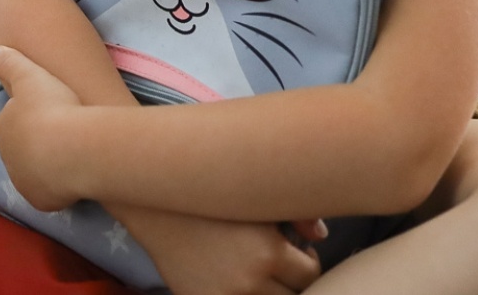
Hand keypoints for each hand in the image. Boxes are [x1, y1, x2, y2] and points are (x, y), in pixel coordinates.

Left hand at [0, 45, 84, 211]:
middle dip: (38, 142)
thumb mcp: (29, 74)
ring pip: (35, 171)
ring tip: (71, 153)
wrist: (72, 149)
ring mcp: (23, 182)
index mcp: (3, 127)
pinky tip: (74, 172)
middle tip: (63, 132)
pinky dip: (59, 185)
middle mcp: (7, 158)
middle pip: (23, 149)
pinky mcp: (40, 201)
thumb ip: (8, 62)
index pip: (13, 121)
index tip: (49, 111)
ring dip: (48, 164)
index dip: (31, 116)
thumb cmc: (51, 107)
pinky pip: (49, 192)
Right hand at [125, 209, 323, 294]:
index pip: (310, 273)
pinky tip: (237, 278)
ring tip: (259, 271)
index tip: (297, 251)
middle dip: (290, 280)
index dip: (305, 261)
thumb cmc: (213, 192)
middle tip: (280, 263)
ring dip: (269, 289)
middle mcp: (249, 280)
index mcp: (268, 252)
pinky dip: (245, 294)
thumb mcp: (257, 196)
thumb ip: (298, 214)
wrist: (157, 204)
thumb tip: (320, 237)